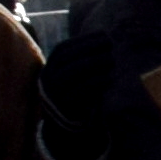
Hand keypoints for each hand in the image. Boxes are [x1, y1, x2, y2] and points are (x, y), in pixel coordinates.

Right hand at [33, 35, 131, 149]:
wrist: (64, 124)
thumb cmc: (74, 93)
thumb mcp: (73, 75)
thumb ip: (83, 59)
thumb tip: (106, 38)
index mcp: (49, 68)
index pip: (62, 49)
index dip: (83, 40)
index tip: (103, 35)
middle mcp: (48, 79)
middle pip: (68, 59)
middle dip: (90, 50)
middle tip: (111, 45)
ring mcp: (54, 92)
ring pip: (73, 73)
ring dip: (95, 64)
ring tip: (113, 59)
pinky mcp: (65, 106)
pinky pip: (82, 91)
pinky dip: (98, 82)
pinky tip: (111, 77)